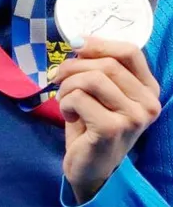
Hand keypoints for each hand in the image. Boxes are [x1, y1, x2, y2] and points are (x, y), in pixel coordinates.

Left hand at [53, 37, 160, 202]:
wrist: (90, 166)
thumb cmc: (92, 125)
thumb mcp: (99, 92)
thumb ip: (97, 67)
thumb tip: (79, 39)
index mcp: (148, 90)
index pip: (130, 51)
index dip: (99, 43)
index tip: (75, 46)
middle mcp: (148, 104)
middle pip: (106, 64)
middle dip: (73, 67)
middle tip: (58, 79)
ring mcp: (134, 118)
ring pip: (92, 79)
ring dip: (67, 86)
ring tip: (64, 100)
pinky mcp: (112, 129)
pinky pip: (79, 98)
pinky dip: (65, 102)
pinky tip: (68, 115)